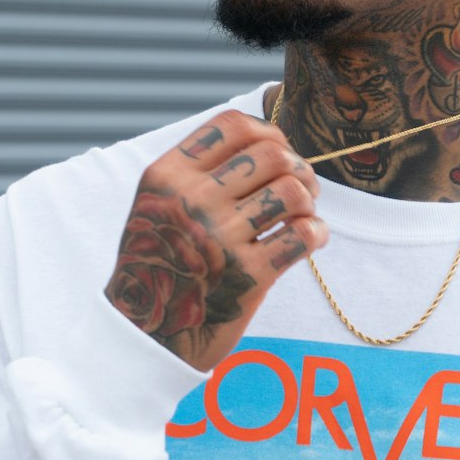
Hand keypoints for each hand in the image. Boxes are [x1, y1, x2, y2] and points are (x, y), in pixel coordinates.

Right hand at [104, 110, 326, 369]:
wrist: (143, 334)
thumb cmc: (159, 263)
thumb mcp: (156, 204)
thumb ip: (196, 170)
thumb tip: (268, 141)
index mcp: (167, 176)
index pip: (234, 125)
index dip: (269, 133)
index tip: (278, 154)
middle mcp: (192, 200)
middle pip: (273, 154)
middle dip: (299, 168)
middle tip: (302, 189)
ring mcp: (220, 237)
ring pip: (294, 191)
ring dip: (309, 201)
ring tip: (301, 215)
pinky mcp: (248, 275)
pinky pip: (304, 235)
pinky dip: (316, 233)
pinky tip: (309, 240)